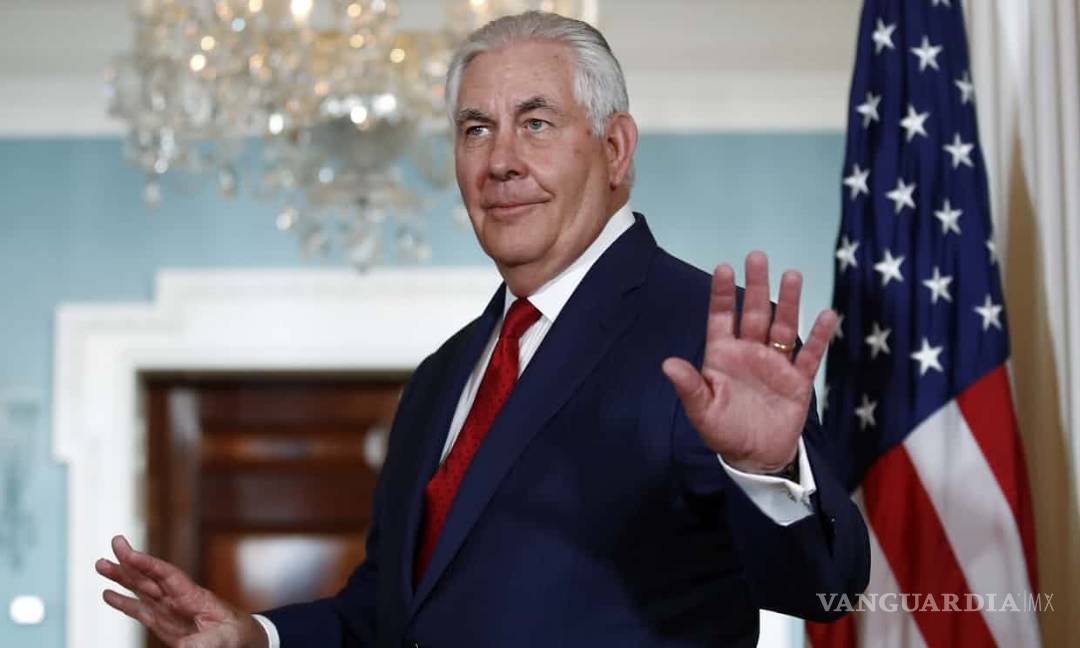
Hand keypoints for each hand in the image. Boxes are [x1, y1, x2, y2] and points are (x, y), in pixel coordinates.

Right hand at [96, 535, 267, 647]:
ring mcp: (169, 609)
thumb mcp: (225, 638)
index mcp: (193, 596)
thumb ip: (205, 642)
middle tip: (115, 542)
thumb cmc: (236, 634)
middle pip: (151, 576)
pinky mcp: (163, 623)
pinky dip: (123, 602)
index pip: (167, 575)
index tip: (129, 552)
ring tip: (101, 565)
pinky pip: (139, 610)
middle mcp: (177, 598)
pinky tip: (107, 594)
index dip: (148, 563)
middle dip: (132, 560)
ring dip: (122, 577)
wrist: (241, 639)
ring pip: (141, 589)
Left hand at [662, 251, 835, 473]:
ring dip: (788, 302)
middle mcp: (749, 352)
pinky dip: (818, 336)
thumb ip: (689, 387)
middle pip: (754, 312)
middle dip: (756, 285)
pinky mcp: (798, 380)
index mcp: (723, 355)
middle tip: (757, 256)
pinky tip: (827, 314)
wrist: (756, 457)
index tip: (723, 267)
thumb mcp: (702, 411)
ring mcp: (775, 363)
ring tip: (791, 274)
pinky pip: (809, 354)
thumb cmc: (724, 430)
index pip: (721, 317)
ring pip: (782, 326)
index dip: (721, 293)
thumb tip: (668, 364)